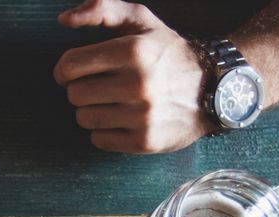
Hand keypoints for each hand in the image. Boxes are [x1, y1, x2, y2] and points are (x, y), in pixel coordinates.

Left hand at [54, 0, 211, 153]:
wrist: (214, 88)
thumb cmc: (168, 52)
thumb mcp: (141, 21)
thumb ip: (102, 9)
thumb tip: (64, 19)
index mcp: (133, 51)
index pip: (70, 65)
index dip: (64, 69)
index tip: (72, 72)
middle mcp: (138, 84)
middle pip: (74, 94)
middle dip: (81, 89)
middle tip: (99, 86)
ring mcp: (142, 116)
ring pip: (84, 118)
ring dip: (91, 110)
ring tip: (112, 102)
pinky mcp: (144, 141)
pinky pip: (98, 139)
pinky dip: (104, 131)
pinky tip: (122, 119)